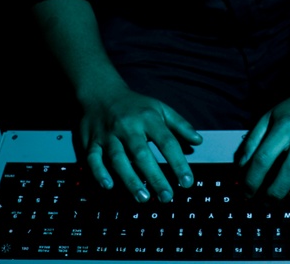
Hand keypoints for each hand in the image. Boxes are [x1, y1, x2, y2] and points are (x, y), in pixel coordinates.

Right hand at [79, 85, 202, 202]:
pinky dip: (99, 172)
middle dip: (155, 176)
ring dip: (130, 179)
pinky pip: (93, 158)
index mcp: (148, 118)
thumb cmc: (135, 105)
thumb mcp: (160, 108)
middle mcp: (128, 126)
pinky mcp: (91, 141)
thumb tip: (198, 141)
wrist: (101, 92)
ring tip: (143, 198)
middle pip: (141, 153)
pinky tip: (109, 186)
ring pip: (118, 158)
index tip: (187, 182)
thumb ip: (180, 124)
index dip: (178, 162)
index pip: (166, 141)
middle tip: (167, 197)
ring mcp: (108, 134)